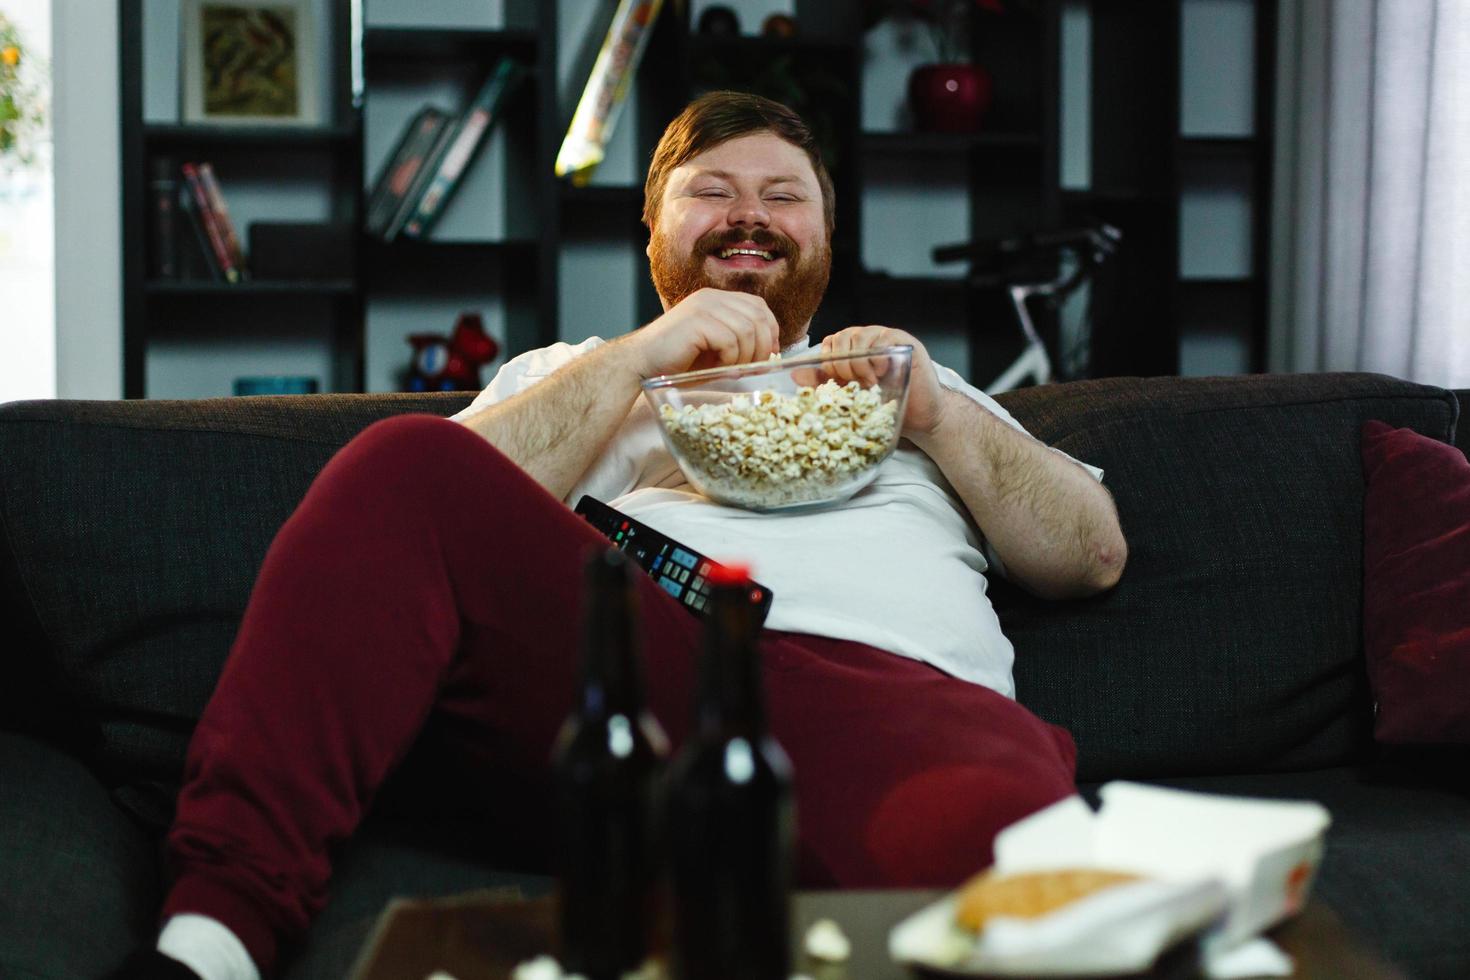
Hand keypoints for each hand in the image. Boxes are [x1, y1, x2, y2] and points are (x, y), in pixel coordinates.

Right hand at [624, 288, 781, 377]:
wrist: (641, 363)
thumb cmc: (677, 361)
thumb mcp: (714, 347)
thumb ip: (739, 342)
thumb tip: (771, 353)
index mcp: (716, 299)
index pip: (759, 306)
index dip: (770, 330)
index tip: (769, 354)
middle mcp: (711, 297)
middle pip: (758, 316)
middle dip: (763, 346)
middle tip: (755, 367)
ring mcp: (703, 307)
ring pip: (748, 329)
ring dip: (746, 355)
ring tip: (733, 370)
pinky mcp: (696, 321)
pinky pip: (730, 340)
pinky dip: (731, 358)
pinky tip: (718, 367)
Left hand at [819, 326, 948, 438]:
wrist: (920, 415)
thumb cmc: (886, 405)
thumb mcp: (849, 395)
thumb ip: (824, 382)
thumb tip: (795, 374)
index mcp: (853, 349)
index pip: (830, 343)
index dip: (829, 361)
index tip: (837, 381)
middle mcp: (867, 339)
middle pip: (842, 338)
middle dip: (842, 364)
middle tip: (856, 384)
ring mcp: (886, 337)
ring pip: (860, 337)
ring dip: (860, 363)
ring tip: (871, 382)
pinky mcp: (904, 342)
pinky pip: (882, 339)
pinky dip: (877, 357)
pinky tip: (882, 373)